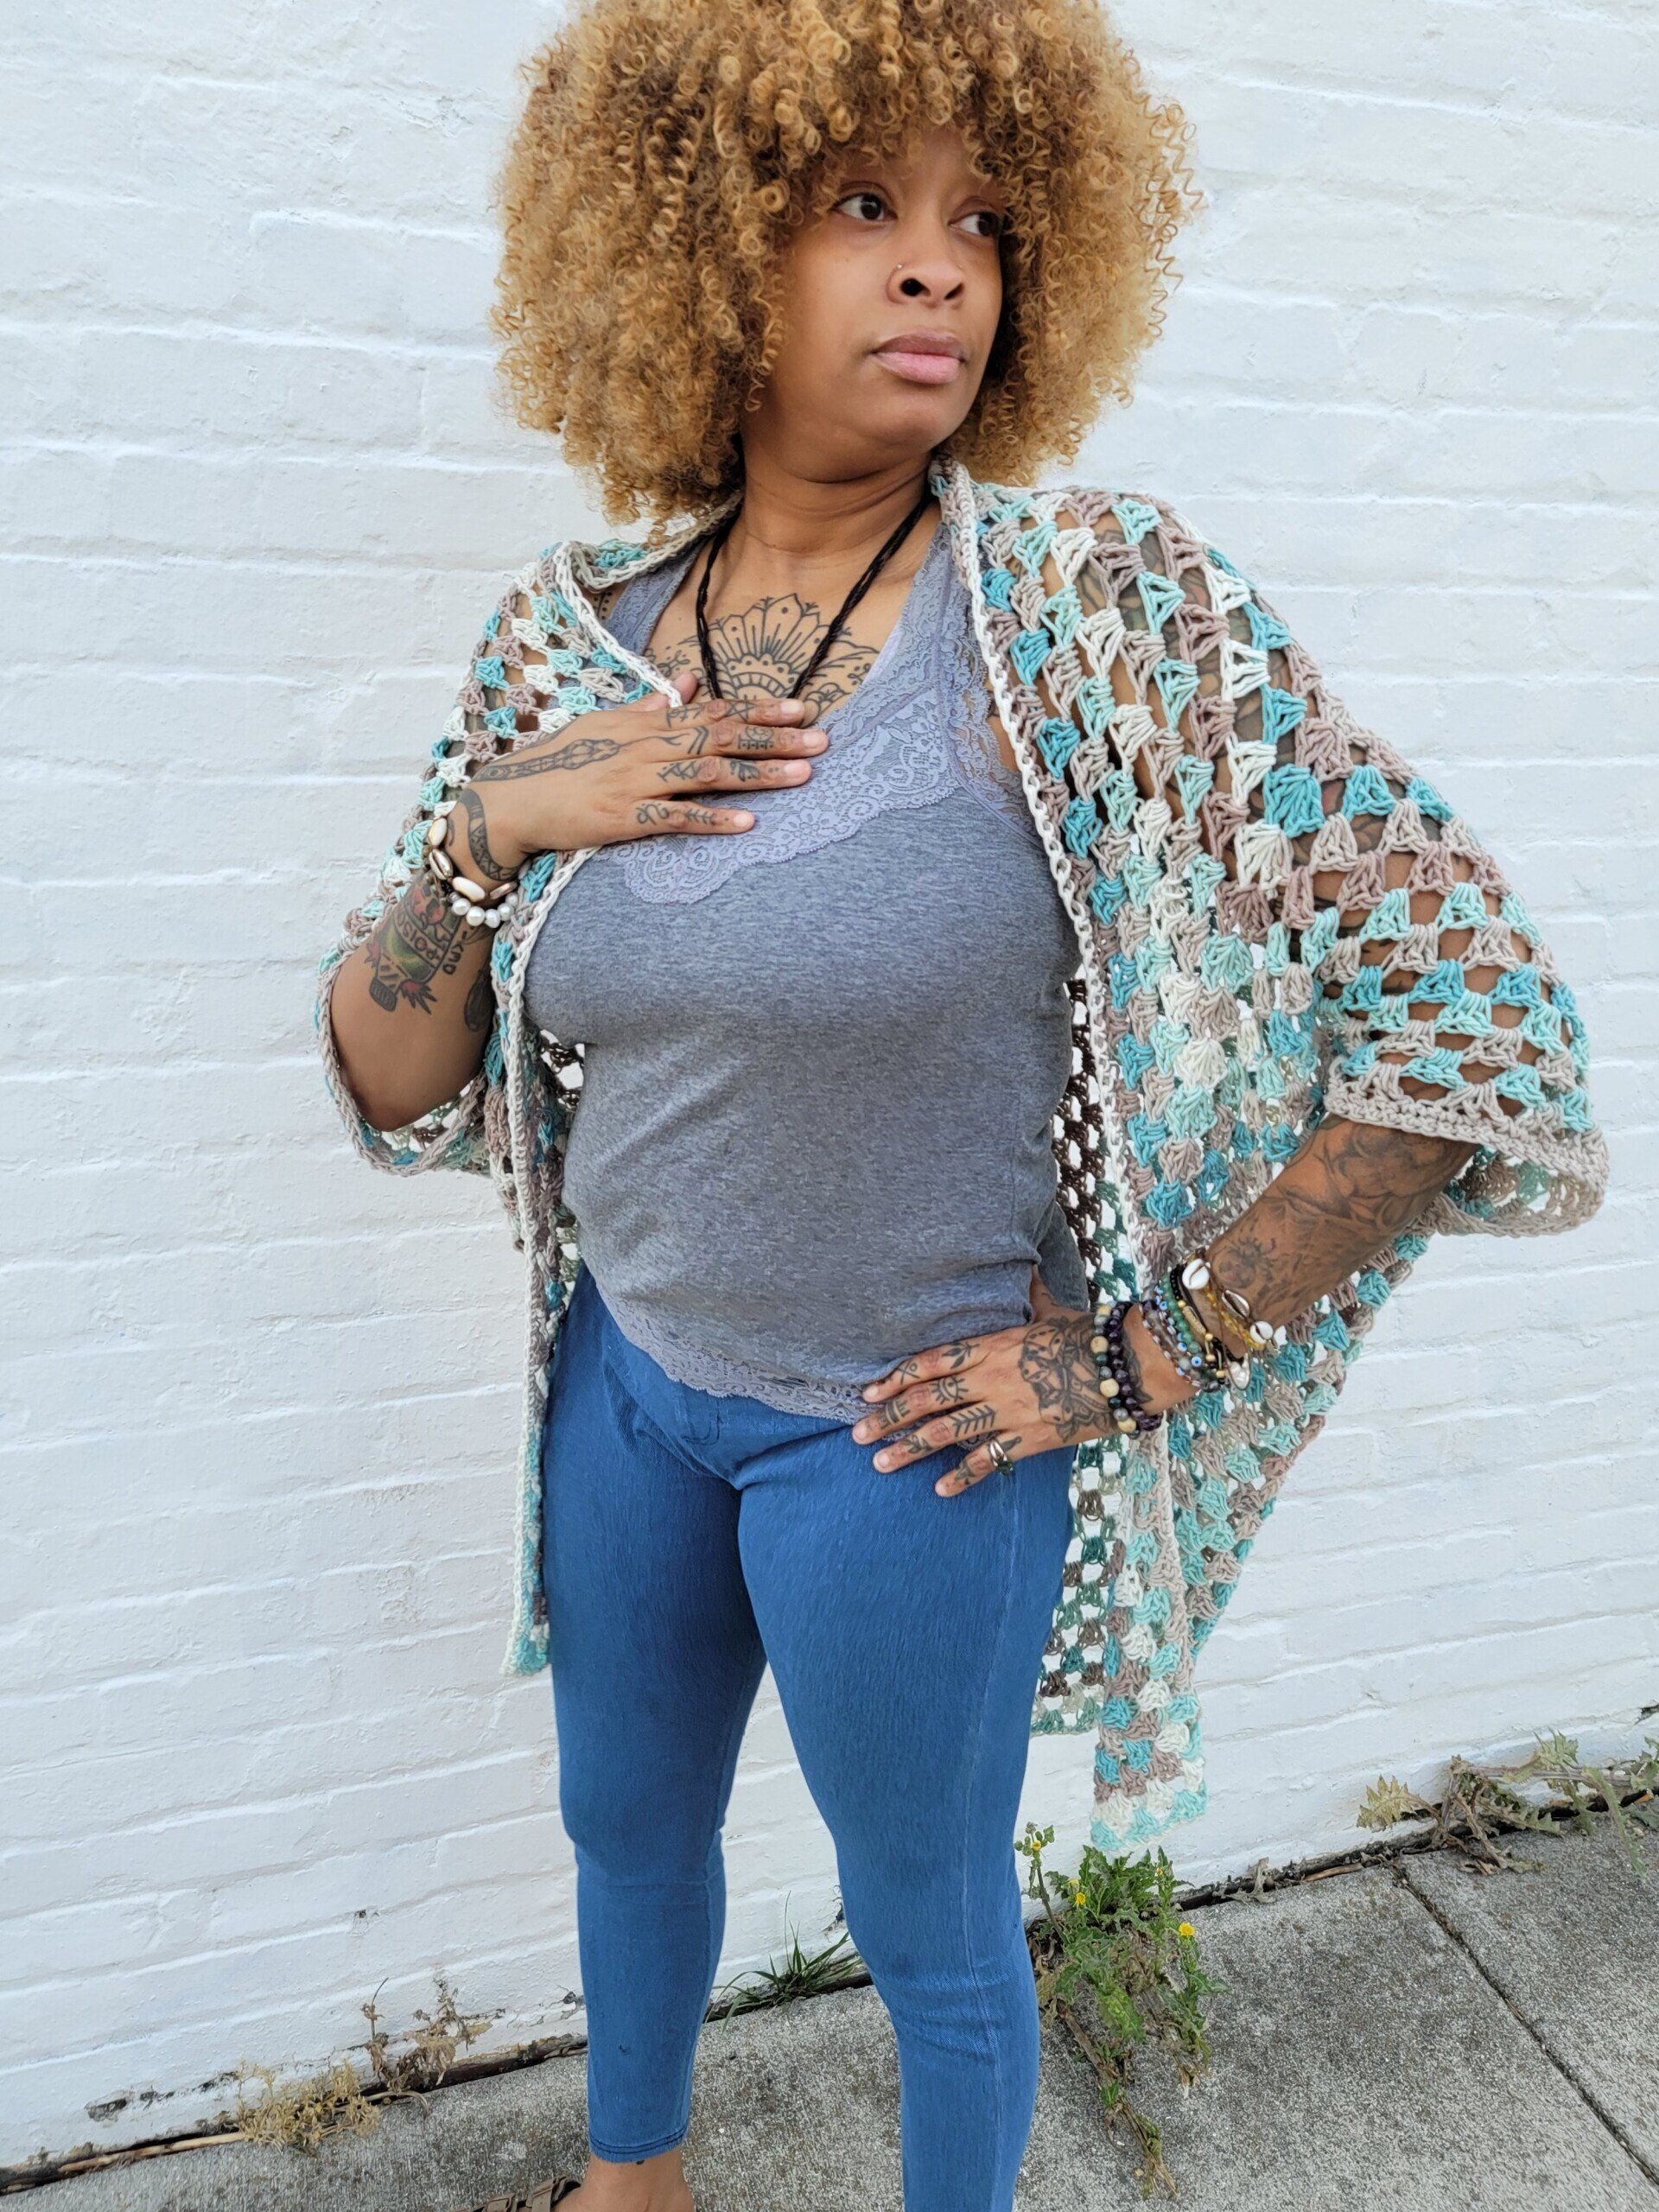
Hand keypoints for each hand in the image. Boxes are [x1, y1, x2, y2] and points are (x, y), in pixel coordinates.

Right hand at [460, 668, 830, 878]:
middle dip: (775, 738)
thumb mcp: (602, 725)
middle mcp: (646, 746)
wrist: (510, 800)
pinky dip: (713, 820)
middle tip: (822, 741)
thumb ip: (648, 708)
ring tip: (802, 776)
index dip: (760, 710)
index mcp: (645, 724)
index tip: (803, 709)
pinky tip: (749, 824)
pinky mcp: (623, 817)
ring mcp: (635, 781)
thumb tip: (683, 685)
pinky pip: (676, 818)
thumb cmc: (557, 763)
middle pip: (721, 737)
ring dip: (758, 774)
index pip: (713, 712)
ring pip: (707, 773)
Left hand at [851, 1267, 1191, 1496]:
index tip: (868, 1391)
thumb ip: (1029, 1295)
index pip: (932, 1362)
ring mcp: (1010, 1410)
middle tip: (858, 1434)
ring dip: (911, 1449)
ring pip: (948, 1432)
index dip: (896, 1377)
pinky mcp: (1032, 1437)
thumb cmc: (1090, 1332)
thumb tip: (1024, 1270)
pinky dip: (964, 1476)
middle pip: (929, 1399)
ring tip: (880, 1464)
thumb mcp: (1052, 1308)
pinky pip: (990, 1459)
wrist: (1130, 1363)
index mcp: (992, 1345)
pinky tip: (940, 1489)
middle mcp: (993, 1378)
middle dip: (890, 1417)